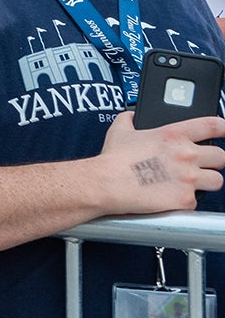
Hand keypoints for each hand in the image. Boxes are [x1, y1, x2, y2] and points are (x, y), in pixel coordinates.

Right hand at [94, 111, 224, 215]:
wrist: (104, 184)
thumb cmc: (112, 160)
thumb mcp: (120, 130)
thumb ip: (130, 119)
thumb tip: (132, 115)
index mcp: (174, 135)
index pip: (213, 125)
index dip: (224, 128)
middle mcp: (186, 155)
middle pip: (221, 157)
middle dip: (213, 161)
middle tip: (200, 165)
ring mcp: (188, 178)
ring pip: (217, 180)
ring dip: (206, 182)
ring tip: (190, 184)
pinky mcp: (185, 200)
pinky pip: (195, 202)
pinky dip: (185, 202)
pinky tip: (170, 198)